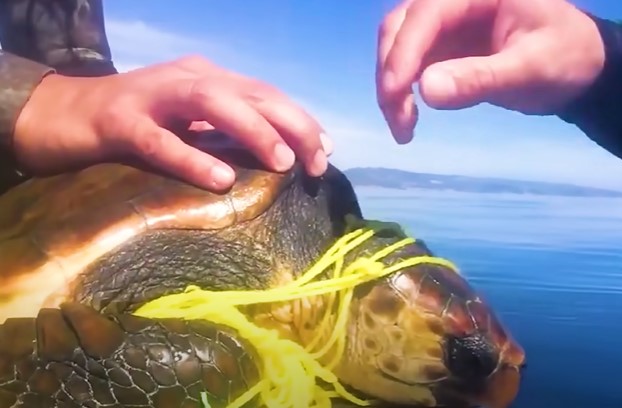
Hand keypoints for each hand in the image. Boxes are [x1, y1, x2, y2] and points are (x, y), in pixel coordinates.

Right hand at [13, 56, 332, 191]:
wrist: (63, 113)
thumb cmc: (136, 123)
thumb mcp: (190, 121)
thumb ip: (227, 131)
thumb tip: (281, 157)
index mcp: (207, 78)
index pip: (265, 94)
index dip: (300, 120)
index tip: (327, 151)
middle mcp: (187, 78)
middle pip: (251, 93)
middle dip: (293, 126)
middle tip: (317, 163)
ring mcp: (152, 96)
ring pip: (211, 103)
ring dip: (254, 130)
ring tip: (284, 162)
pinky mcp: (118, 122)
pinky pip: (159, 141)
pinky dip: (192, 158)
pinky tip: (220, 178)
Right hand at [376, 0, 605, 142]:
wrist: (585, 66)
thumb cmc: (567, 58)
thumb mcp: (530, 69)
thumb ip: (480, 78)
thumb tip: (426, 92)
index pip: (426, 13)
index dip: (404, 53)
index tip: (395, 94)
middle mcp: (456, 1)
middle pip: (401, 26)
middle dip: (391, 72)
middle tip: (398, 120)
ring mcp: (448, 23)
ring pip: (399, 45)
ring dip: (392, 85)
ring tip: (404, 128)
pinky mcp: (445, 46)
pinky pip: (412, 64)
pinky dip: (404, 90)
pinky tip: (410, 117)